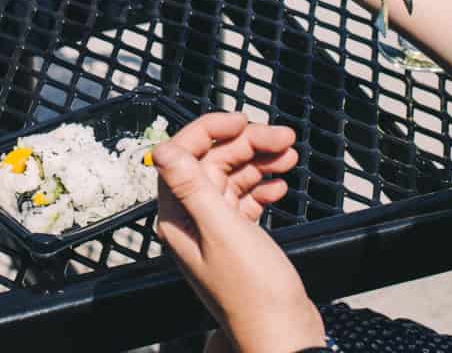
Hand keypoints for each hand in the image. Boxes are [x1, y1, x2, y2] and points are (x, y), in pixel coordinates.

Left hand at [154, 113, 324, 352]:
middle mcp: (191, 220)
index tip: (243, 120)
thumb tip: (162, 149)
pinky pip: (245, 198)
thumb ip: (193, 187)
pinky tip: (281, 184)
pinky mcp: (237, 239)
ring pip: (233, 176)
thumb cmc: (254, 292)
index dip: (211, 130)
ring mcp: (215, 230)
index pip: (184, 154)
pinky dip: (263, 185)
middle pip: (214, 161)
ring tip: (290, 154)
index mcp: (178, 216)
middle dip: (248, 144)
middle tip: (284, 137)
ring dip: (260, 160)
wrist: (285, 336)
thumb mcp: (223, 231)